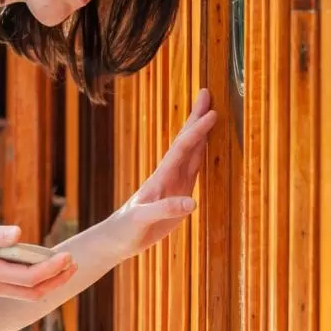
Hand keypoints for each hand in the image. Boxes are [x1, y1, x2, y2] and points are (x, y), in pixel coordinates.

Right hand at [0, 223, 76, 300]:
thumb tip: (20, 234)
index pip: (30, 278)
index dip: (52, 269)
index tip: (67, 255)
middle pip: (33, 293)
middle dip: (57, 281)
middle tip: (73, 263)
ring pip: (23, 295)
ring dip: (45, 283)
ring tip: (60, 265)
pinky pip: (11, 291)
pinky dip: (29, 283)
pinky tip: (32, 267)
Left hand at [109, 88, 215, 258]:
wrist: (119, 237)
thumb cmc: (127, 228)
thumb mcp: (143, 220)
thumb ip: (166, 209)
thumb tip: (192, 202)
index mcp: (161, 177)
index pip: (182, 148)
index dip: (197, 131)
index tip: (212, 113)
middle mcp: (169, 174)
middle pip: (186, 140)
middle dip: (195, 117)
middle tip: (206, 92)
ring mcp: (174, 181)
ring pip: (191, 150)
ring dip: (201, 131)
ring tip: (210, 112)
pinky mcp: (178, 192)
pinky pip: (193, 168)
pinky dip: (202, 153)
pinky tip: (208, 145)